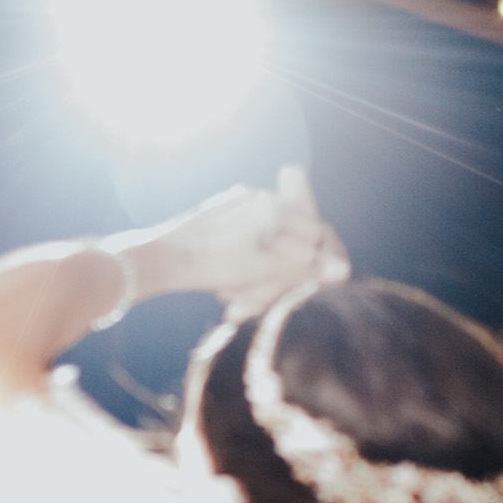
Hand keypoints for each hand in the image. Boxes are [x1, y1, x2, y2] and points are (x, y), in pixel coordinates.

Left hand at [133, 164, 348, 319]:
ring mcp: (234, 206)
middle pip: (290, 238)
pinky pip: (245, 243)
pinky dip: (244, 269)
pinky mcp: (217, 218)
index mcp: (272, 206)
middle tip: (276, 300)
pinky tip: (228, 294)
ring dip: (262, 277)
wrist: (159, 258)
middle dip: (286, 273)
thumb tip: (343, 270)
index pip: (316, 229)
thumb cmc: (212, 263)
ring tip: (242, 304)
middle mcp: (256, 198)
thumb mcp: (264, 269)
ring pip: (266, 243)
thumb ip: (305, 267)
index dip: (327, 256)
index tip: (332, 281)